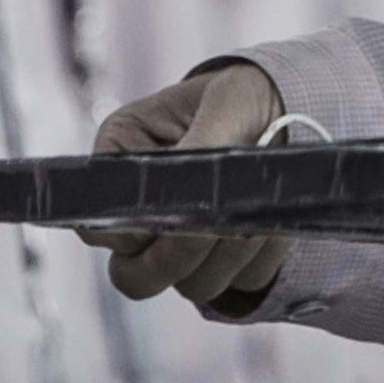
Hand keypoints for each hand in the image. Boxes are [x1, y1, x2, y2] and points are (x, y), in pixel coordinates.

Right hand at [84, 63, 293, 306]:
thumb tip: (181, 197)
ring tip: (259, 208)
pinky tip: (273, 219)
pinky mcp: (222, 261)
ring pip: (189, 286)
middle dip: (179, 257)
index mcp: (122, 161)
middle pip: (134, 276)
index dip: (131, 233)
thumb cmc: (245, 96)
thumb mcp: (226, 103)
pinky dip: (261, 259)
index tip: (176, 212)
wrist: (287, 107)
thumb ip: (199, 147)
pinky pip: (238, 285)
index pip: (96, 226)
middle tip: (220, 225)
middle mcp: (141, 211)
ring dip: (230, 255)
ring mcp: (179, 243)